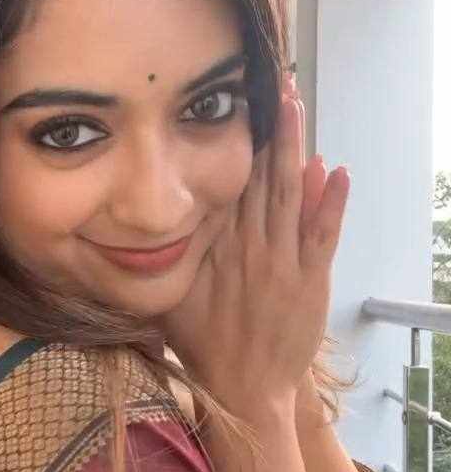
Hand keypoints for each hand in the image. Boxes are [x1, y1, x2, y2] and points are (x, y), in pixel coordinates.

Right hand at [161, 78, 349, 424]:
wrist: (245, 390)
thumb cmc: (203, 346)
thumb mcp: (168, 300)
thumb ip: (160, 263)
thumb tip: (136, 232)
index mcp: (214, 246)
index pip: (226, 182)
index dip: (234, 141)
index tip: (238, 101)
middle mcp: (248, 246)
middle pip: (259, 174)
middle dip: (268, 127)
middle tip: (273, 81)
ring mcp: (283, 262)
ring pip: (289, 193)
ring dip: (295, 147)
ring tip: (296, 104)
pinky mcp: (311, 280)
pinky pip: (322, 234)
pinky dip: (330, 203)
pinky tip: (335, 170)